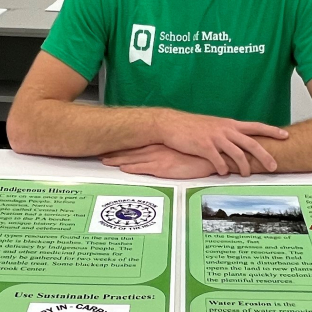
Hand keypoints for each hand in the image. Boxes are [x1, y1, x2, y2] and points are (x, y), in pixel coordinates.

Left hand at [100, 144, 216, 178]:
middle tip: (101, 152)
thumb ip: (170, 150)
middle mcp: (157, 148)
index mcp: (161, 143)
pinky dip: (132, 168)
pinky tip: (122, 169)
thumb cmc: (199, 153)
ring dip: (118, 160)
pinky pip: (143, 168)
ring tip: (105, 160)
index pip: (138, 143)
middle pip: (131, 150)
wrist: (211, 155)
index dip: (123, 145)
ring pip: (133, 159)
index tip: (111, 144)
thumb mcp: (181, 148)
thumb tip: (162, 152)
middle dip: (115, 151)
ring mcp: (159, 158)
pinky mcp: (163, 168)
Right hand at [155, 111, 286, 175]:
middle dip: (265, 155)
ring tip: (246, 174)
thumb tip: (238, 143)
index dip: (271, 131)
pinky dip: (223, 168)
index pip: (255, 126)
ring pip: (237, 153)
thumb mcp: (214, 126)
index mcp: (230, 124)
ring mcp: (215, 138)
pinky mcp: (204, 147)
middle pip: (251, 143)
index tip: (285, 135)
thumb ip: (228, 134)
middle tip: (274, 166)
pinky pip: (218, 160)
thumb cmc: (192, 126)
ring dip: (244, 166)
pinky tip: (224, 173)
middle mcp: (225, 130)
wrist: (172, 123)